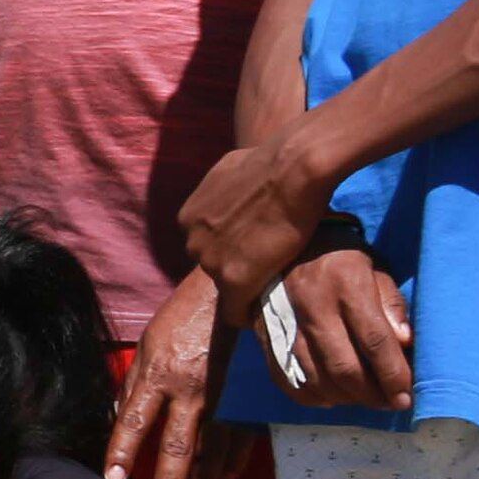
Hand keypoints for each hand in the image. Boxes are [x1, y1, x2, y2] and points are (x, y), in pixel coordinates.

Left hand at [106, 272, 248, 478]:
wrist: (231, 291)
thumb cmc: (182, 316)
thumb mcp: (147, 343)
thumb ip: (133, 382)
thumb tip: (118, 415)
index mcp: (158, 375)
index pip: (134, 421)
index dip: (122, 451)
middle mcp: (189, 391)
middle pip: (177, 446)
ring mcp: (223, 395)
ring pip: (213, 448)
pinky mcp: (246, 393)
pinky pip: (243, 433)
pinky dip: (236, 457)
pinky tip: (228, 476)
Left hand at [175, 130, 337, 310]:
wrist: (291, 170)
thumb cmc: (269, 163)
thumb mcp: (230, 171)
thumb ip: (224, 191)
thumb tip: (235, 189)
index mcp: (188, 218)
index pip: (207, 244)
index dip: (230, 248)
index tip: (250, 250)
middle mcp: (193, 242)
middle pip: (214, 265)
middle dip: (235, 265)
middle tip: (264, 264)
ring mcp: (211, 263)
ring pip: (226, 286)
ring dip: (245, 285)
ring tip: (270, 282)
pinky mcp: (234, 281)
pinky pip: (234, 312)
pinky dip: (246, 314)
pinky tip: (257, 316)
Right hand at [267, 246, 416, 410]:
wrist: (284, 250)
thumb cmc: (341, 260)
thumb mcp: (375, 270)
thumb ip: (392, 306)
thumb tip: (406, 343)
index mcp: (346, 284)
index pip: (374, 340)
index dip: (392, 374)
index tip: (405, 397)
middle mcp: (313, 306)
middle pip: (344, 368)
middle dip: (371, 394)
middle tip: (388, 402)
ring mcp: (286, 325)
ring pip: (317, 380)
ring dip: (345, 398)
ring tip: (364, 398)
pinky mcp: (268, 338)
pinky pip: (289, 381)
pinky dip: (314, 397)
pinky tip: (332, 395)